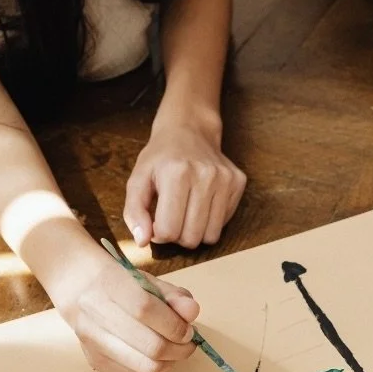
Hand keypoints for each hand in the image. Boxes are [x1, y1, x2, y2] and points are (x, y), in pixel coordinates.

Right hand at [57, 253, 200, 371]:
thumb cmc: (119, 282)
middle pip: (149, 345)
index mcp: (108, 284)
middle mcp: (94, 313)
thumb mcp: (148, 280)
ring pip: (145, 367)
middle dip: (179, 349)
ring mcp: (91, 341)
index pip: (146, 310)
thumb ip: (173, 295)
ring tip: (176, 350)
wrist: (78, 286)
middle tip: (188, 342)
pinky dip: (155, 371)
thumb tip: (192, 312)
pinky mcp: (94, 360)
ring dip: (170, 363)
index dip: (174, 325)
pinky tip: (159, 358)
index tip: (188, 329)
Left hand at [123, 116, 246, 249]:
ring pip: (211, 236)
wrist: (189, 130)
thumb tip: (143, 241)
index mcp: (176, 174)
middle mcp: (205, 175)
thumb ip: (134, 212)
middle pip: (191, 238)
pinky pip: (224, 223)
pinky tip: (201, 203)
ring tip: (186, 214)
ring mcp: (225, 179)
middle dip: (177, 236)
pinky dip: (210, 221)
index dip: (158, 233)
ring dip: (195, 232)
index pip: (168, 230)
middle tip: (171, 218)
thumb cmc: (160, 158)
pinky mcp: (238, 182)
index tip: (156, 221)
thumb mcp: (137, 180)